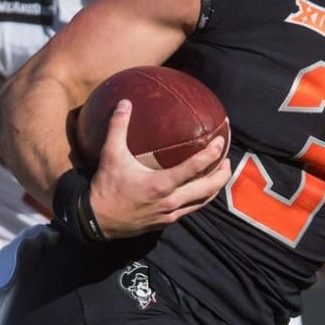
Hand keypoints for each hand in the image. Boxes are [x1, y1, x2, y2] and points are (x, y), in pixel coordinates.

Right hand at [87, 100, 230, 237]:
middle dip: (222, 174)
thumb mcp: (111, 156)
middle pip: (208, 189)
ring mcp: (170, 214)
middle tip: (227, 159)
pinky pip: (191, 210)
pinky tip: (200, 190)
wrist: (98, 222)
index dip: (211, 155)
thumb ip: (118, 127)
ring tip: (220, 174)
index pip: (194, 169)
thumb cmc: (106, 188)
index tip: (220, 142)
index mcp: (161, 185)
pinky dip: (201, 199)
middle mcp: (171, 201)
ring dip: (215, 188)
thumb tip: (124, 102)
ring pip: (203, 202)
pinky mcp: (166, 222)